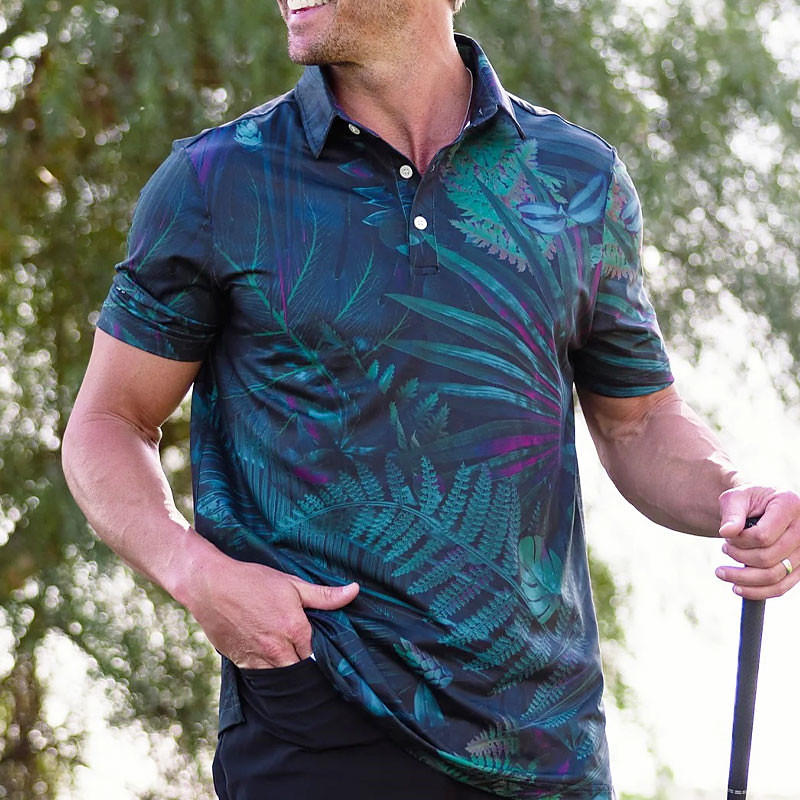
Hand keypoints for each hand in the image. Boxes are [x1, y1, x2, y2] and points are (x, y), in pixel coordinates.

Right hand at [180, 546, 359, 668]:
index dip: (319, 651)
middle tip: (304, 655)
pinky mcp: (239, 662)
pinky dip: (266, 670)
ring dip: (286, 670)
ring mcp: (257, 658)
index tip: (319, 647)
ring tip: (287, 658)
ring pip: (280, 677)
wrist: (210, 585)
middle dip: (304, 665)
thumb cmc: (252, 580)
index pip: (317, 654)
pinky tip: (267, 658)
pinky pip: (259, 676)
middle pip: (300, 669)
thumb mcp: (292, 584)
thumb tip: (354, 591)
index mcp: (294, 629)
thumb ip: (324, 594)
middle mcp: (277, 649)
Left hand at [715, 485, 799, 598]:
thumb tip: (725, 532)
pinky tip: (737, 587)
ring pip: (774, 577)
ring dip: (744, 578)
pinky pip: (781, 587)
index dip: (739, 541)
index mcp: (789, 505)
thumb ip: (731, 513)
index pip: (762, 536)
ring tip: (723, 571)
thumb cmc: (748, 500)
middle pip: (768, 558)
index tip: (727, 535)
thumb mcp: (737, 498)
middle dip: (739, 557)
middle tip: (724, 549)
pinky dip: (757, 591)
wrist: (763, 506)